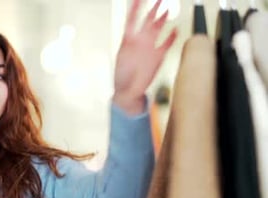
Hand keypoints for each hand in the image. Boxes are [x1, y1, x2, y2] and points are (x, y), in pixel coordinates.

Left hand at [113, 0, 176, 114]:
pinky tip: (175, 30)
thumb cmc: (121, 78)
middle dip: (154, 8)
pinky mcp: (157, 57)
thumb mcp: (122, 62)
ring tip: (167, 10)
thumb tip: (131, 42)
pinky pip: (166, 44)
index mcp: (128, 41)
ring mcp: (149, 48)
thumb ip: (128, 51)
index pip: (132, 19)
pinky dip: (171, 37)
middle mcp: (139, 42)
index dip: (136, 7)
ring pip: (157, 30)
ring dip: (162, 20)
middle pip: (147, 21)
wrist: (128, 92)